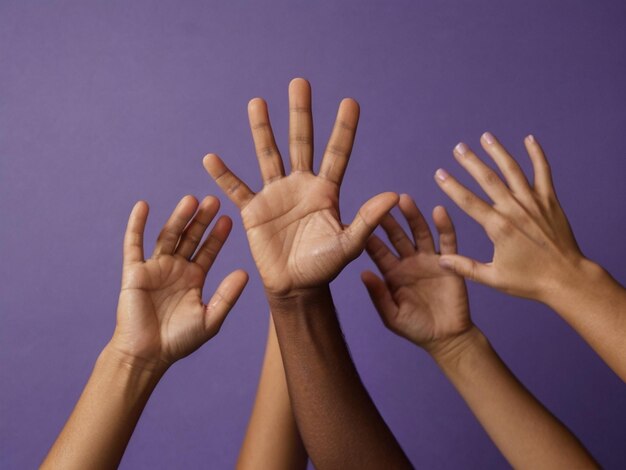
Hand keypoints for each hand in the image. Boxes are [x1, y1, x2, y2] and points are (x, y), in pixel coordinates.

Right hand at [110, 195, 247, 367]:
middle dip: (201, 220)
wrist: (147, 355)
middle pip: (190, 238)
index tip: (228, 219)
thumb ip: (227, 296)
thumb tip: (245, 273)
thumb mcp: (210, 318)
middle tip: (213, 200)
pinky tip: (143, 206)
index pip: (208, 250)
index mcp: (194, 278)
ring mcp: (155, 268)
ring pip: (167, 237)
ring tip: (190, 200)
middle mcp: (176, 269)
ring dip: (177, 218)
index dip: (217, 236)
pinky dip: (137, 225)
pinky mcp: (134, 272)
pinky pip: (134, 244)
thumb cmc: (179, 341)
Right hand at [203, 78, 397, 296]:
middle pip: (301, 142)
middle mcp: (301, 186)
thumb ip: (368, 220)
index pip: (337, 153)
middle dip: (301, 113)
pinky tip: (211, 158)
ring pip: (269, 155)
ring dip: (262, 130)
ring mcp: (276, 195)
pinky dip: (224, 175)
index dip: (344, 129)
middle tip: (300, 82)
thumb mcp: (349, 245)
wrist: (296, 287)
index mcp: (326, 191)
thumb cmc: (324, 267)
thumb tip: (394, 195)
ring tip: (258, 102)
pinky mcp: (254, 211)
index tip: (350, 101)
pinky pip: (237, 189)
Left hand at [362, 194, 471, 350]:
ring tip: (405, 200)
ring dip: (413, 217)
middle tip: (380, 202)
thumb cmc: (416, 329)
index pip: (379, 251)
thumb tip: (362, 273)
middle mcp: (409, 262)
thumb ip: (378, 295)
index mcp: (392, 273)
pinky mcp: (450, 262)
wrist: (446, 339)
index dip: (370, 238)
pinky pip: (447, 241)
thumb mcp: (392, 315)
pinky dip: (444, 226)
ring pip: (420, 233)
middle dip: (389, 221)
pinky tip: (438, 211)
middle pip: (398, 236)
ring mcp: (429, 260)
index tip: (358, 221)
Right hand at [433, 133, 585, 302]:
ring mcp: (534, 203)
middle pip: (488, 179)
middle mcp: (515, 210)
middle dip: (471, 161)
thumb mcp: (493, 277)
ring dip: (498, 152)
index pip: (469, 202)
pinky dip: (537, 155)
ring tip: (486, 137)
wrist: (567, 279)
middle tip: (458, 148)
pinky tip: (529, 139)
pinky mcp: (550, 202)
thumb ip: (465, 267)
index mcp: (499, 228)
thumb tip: (440, 261)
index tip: (440, 173)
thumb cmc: (530, 280)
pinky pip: (543, 173)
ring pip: (513, 171)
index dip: (452, 186)